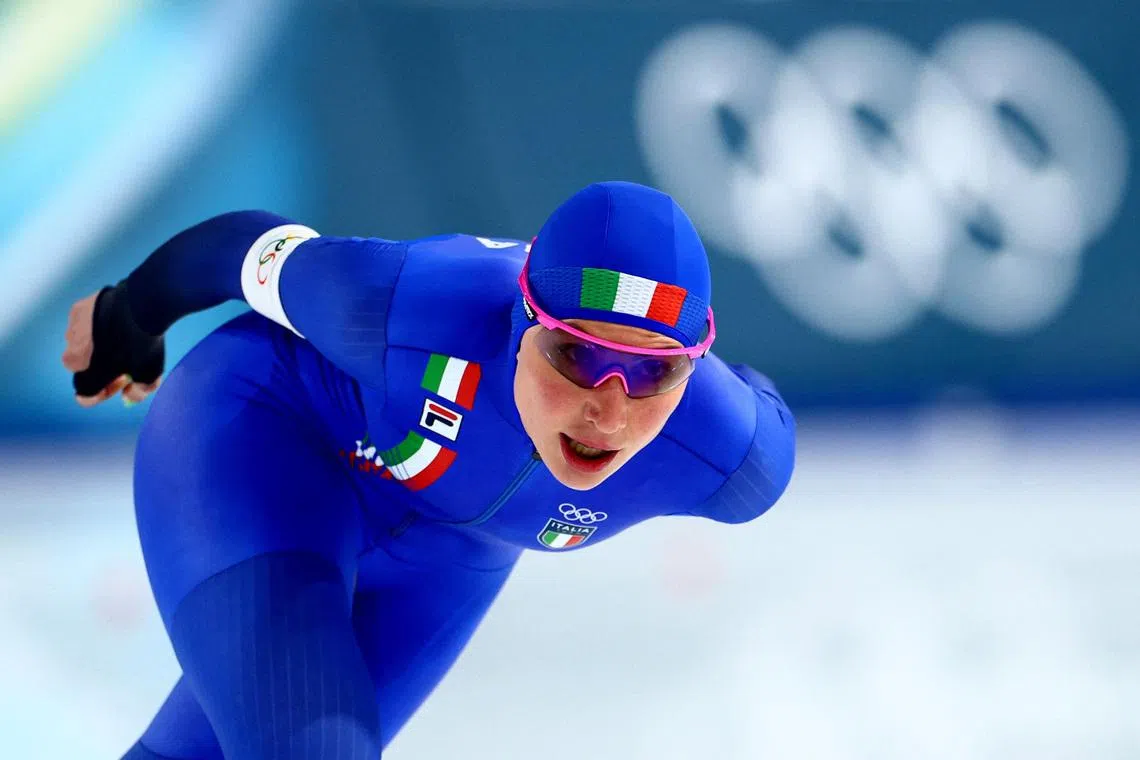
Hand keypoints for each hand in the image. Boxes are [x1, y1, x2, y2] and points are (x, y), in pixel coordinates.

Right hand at [63, 285, 164, 406]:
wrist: (141, 303)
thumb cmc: (145, 341)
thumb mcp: (149, 373)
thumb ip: (139, 390)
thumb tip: (128, 395)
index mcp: (86, 372)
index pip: (84, 395)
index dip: (103, 393)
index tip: (120, 383)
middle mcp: (72, 351)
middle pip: (83, 368)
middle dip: (101, 368)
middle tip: (122, 361)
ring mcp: (72, 329)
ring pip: (82, 344)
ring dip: (98, 345)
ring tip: (121, 337)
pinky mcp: (77, 310)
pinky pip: (84, 323)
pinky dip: (96, 326)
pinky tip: (116, 321)